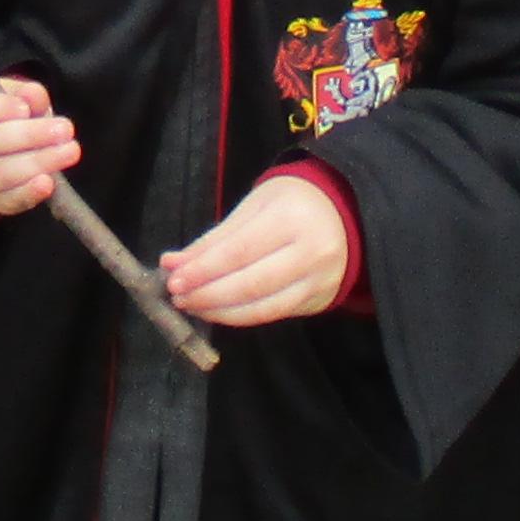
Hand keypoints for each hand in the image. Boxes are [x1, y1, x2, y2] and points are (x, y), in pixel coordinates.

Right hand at [0, 74, 80, 216]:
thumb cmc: (6, 116)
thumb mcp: (15, 97)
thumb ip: (25, 94)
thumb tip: (35, 95)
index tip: (25, 109)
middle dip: (29, 135)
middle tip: (64, 129)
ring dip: (38, 162)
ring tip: (69, 151)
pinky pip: (8, 200)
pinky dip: (29, 192)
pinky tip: (48, 182)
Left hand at [165, 174, 350, 327]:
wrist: (347, 214)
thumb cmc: (292, 203)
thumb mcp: (254, 206)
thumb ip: (215, 238)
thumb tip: (173, 264)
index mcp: (292, 218)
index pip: (239, 251)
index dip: (203, 270)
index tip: (173, 279)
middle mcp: (310, 253)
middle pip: (250, 284)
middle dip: (208, 295)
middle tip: (178, 297)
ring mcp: (318, 282)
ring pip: (262, 308)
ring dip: (220, 312)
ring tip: (192, 306)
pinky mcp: (318, 301)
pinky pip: (273, 314)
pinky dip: (241, 317)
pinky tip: (218, 311)